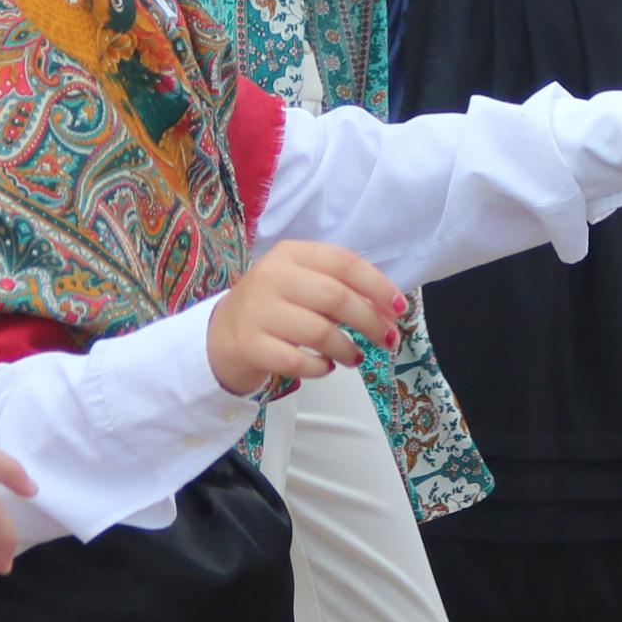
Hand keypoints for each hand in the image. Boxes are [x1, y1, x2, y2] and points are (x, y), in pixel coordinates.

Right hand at [207, 241, 410, 398]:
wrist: (222, 333)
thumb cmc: (276, 307)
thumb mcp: (304, 286)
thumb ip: (343, 291)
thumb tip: (390, 312)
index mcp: (291, 253)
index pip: (344, 262)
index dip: (377, 286)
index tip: (399, 309)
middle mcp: (272, 276)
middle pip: (335, 297)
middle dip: (370, 322)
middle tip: (387, 341)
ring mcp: (258, 311)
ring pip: (319, 332)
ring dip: (347, 349)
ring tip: (355, 358)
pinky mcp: (249, 345)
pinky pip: (297, 361)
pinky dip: (320, 368)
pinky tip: (326, 367)